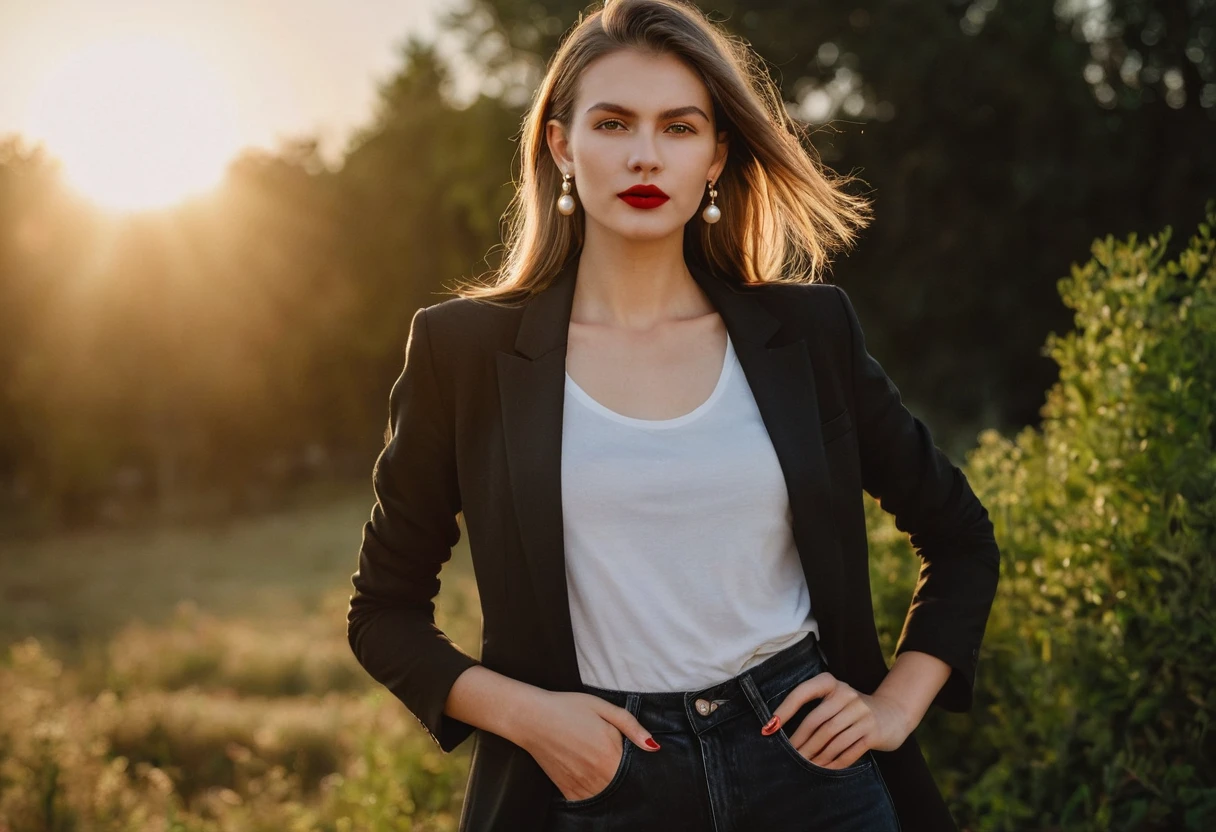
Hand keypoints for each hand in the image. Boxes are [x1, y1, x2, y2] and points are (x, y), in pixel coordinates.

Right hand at [517, 690, 660, 801]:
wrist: (531, 718)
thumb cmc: (567, 708)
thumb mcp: (603, 708)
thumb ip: (631, 727)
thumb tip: (653, 746)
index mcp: (610, 755)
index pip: (636, 772)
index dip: (641, 768)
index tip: (638, 760)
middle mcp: (597, 776)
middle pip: (623, 787)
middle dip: (627, 779)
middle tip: (619, 760)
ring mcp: (581, 785)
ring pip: (607, 797)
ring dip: (612, 788)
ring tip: (605, 768)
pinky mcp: (567, 790)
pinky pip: (588, 802)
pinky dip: (595, 795)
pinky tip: (593, 780)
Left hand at [761, 670, 911, 768]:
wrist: (893, 713)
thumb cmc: (852, 708)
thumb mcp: (836, 698)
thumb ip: (815, 708)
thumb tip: (781, 728)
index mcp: (832, 683)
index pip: (802, 693)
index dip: (785, 710)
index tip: (770, 726)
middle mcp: (847, 695)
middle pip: (817, 722)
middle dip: (800, 741)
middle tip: (788, 755)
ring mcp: (862, 714)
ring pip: (832, 739)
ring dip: (815, 756)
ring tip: (803, 765)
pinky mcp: (874, 733)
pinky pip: (849, 751)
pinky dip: (834, 763)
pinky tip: (823, 769)